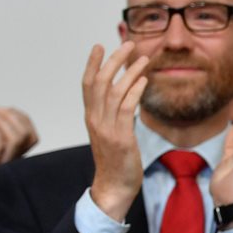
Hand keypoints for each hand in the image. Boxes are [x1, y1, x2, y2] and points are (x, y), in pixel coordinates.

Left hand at [0, 107, 39, 212]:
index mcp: (13, 158)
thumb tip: (1, 121)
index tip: (6, 110)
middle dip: (14, 116)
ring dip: (5, 119)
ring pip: (18, 138)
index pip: (32, 137)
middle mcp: (11, 161)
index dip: (23, 119)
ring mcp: (0, 164)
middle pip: (28, 136)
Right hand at [83, 43, 148, 221]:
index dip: (93, 64)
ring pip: (113, 92)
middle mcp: (95, 120)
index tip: (99, 45)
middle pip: (99, 82)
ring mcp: (106, 129)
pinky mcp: (120, 138)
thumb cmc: (116, 161)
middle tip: (128, 44)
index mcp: (91, 118)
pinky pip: (126, 109)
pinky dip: (134, 92)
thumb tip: (126, 96)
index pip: (87, 85)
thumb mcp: (111, 134)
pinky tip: (144, 81)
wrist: (113, 188)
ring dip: (129, 71)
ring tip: (144, 58)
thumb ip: (114, 115)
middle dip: (113, 60)